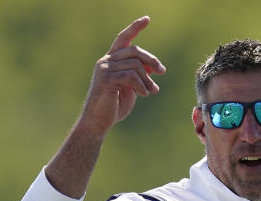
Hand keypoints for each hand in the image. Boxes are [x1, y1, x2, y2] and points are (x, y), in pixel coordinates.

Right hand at [78, 16, 166, 136]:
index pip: (123, 39)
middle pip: (134, 50)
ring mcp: (104, 69)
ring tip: (152, 91)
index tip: (147, 19)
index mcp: (110, 60)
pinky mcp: (107, 80)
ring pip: (135, 65)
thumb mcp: (132, 88)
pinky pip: (131, 76)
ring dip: (148, 79)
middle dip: (151, 60)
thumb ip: (140, 75)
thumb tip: (155, 67)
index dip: (135, 28)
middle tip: (162, 71)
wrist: (98, 122)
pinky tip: (144, 95)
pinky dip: (141, 85)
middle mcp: (106, 61)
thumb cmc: (114, 106)